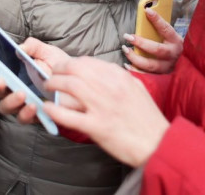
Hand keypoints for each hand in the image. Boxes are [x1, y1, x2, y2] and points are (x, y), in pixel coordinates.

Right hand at [0, 37, 71, 123]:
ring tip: (23, 95)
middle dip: (3, 96)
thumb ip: (33, 47)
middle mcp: (21, 95)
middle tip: (10, 86)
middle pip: (3, 101)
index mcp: (17, 80)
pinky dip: (30, 114)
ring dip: (16, 105)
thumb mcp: (47, 52)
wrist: (80, 78)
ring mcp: (31, 107)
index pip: (1, 84)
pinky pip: (33, 120)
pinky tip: (36, 105)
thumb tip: (20, 48)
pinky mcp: (43, 116)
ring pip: (15, 113)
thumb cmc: (60, 66)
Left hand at [43, 56, 169, 166]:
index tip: (65, 69)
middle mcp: (110, 87)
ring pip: (69, 86)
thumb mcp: (137, 89)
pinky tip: (47, 108)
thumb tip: (102, 72)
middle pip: (75, 69)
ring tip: (48, 88)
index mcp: (119, 77)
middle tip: (52, 76)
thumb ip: (119, 78)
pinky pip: (68, 115)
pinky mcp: (96, 127)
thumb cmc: (147, 119)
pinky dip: (53, 110)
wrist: (158, 143)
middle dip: (58, 70)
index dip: (71, 64)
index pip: (87, 62)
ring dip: (53, 85)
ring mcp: (102, 106)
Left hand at [123, 8, 182, 72]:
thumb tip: (145, 14)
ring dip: (136, 57)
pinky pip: (146, 75)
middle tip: (128, 36)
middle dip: (141, 43)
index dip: (157, 20)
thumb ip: (158, 29)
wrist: (181, 64)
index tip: (147, 10)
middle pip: (157, 49)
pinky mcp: (161, 76)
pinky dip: (135, 70)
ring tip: (125, 49)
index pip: (166, 29)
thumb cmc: (170, 45)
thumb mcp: (168, 36)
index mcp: (175, 41)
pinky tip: (127, 65)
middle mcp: (173, 54)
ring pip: (150, 65)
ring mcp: (167, 67)